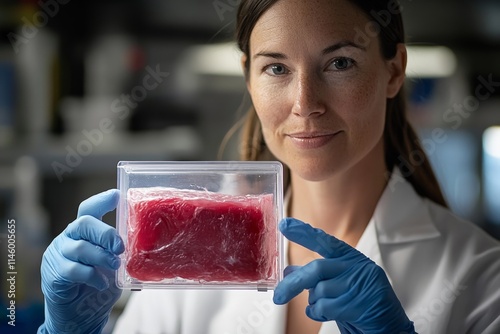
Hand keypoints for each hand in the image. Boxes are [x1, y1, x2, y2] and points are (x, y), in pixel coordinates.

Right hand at [38, 190, 123, 333]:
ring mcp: (58, 254)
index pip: (89, 209)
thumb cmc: (98, 283)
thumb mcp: (112, 263)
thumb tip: (143, 243)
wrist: (78, 314)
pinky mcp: (53, 273)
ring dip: (101, 256)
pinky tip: (102, 283)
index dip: (102, 201)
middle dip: (104, 233)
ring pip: (79, 247)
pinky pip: (72, 270)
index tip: (117, 196)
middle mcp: (69, 238)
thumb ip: (120, 251)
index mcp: (84, 231)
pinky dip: (91, 276)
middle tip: (120, 246)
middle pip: (83, 223)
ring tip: (114, 266)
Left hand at [273, 218, 415, 333]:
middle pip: (317, 269)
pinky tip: (326, 314)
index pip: (325, 241)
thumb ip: (317, 276)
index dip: (304, 233)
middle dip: (294, 283)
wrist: (389, 328)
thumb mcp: (338, 285)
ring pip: (320, 290)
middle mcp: (358, 267)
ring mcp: (360, 285)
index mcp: (352, 259)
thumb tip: (289, 271)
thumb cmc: (362, 305)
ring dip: (314, 302)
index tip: (285, 225)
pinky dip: (318, 313)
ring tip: (322, 307)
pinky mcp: (358, 304)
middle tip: (278, 296)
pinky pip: (325, 307)